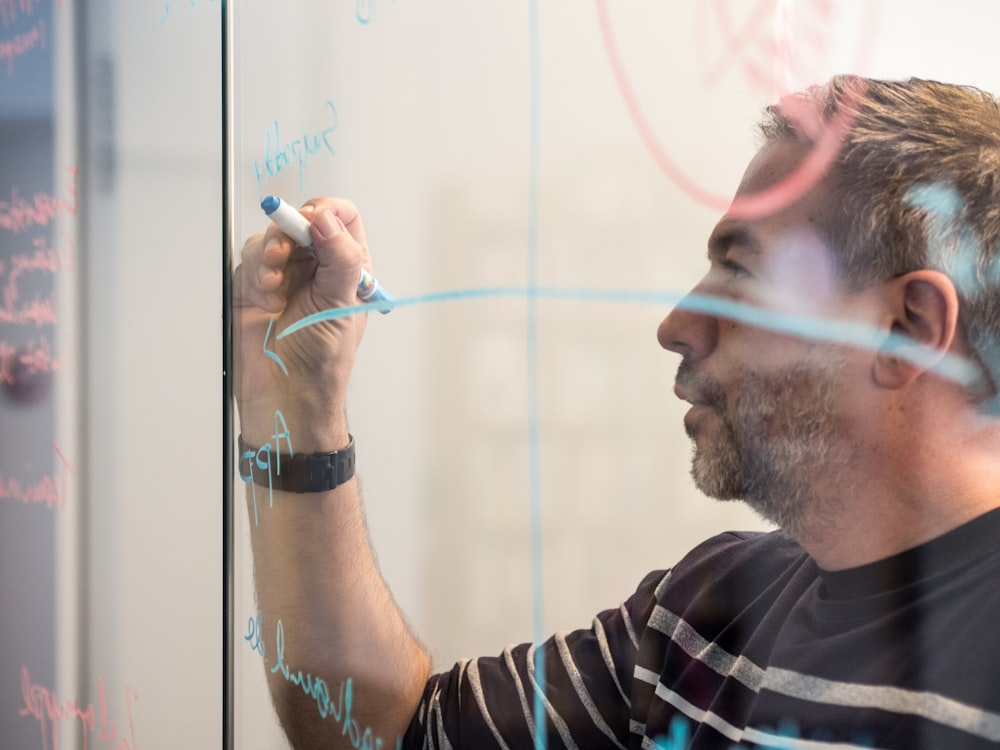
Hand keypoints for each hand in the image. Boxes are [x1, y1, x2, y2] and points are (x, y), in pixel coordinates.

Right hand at [233, 197, 370, 449]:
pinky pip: (251, 259)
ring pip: (272, 238)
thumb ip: (340, 259)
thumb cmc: (322, 361)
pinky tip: (265, 297)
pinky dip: (255, 273)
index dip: (327, 212)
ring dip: (270, 256)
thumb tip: (327, 219)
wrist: (285, 394)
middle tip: (286, 252)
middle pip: (302, 221)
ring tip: (275, 286)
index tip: (314, 221)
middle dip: (291, 233)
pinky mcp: (254, 285)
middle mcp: (317, 267)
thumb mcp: (342, 305)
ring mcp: (285, 275)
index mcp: (348, 268)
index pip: (342, 218)